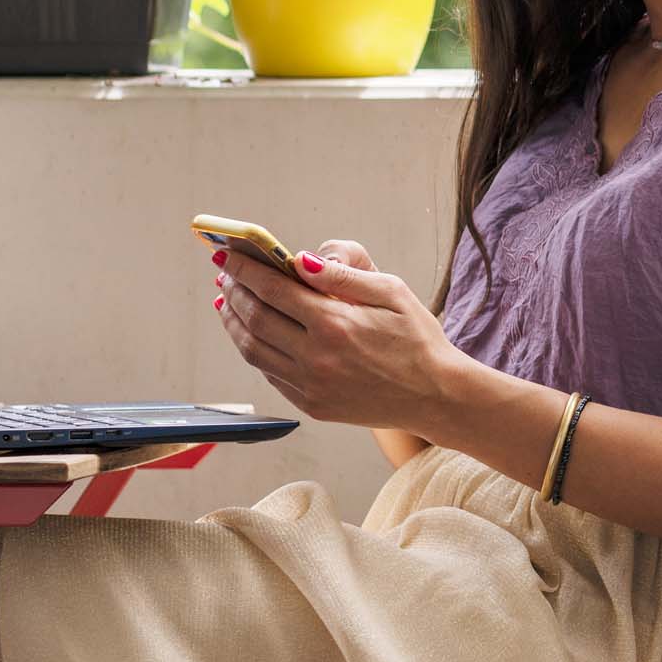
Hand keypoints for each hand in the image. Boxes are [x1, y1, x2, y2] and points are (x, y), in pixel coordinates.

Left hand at [210, 240, 463, 430]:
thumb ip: (343, 276)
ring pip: (254, 350)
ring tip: (227, 301)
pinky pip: (270, 374)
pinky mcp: (313, 406)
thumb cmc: (418, 339)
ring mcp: (312, 386)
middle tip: (225, 272)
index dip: (245, 270)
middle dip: (235, 291)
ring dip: (234, 323)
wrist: (436, 396)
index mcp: (335, 324)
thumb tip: (301, 259)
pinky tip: (252, 334)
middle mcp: (317, 358)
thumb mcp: (391, 292)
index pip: (273, 290)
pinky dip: (254, 350)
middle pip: (256, 319)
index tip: (228, 255)